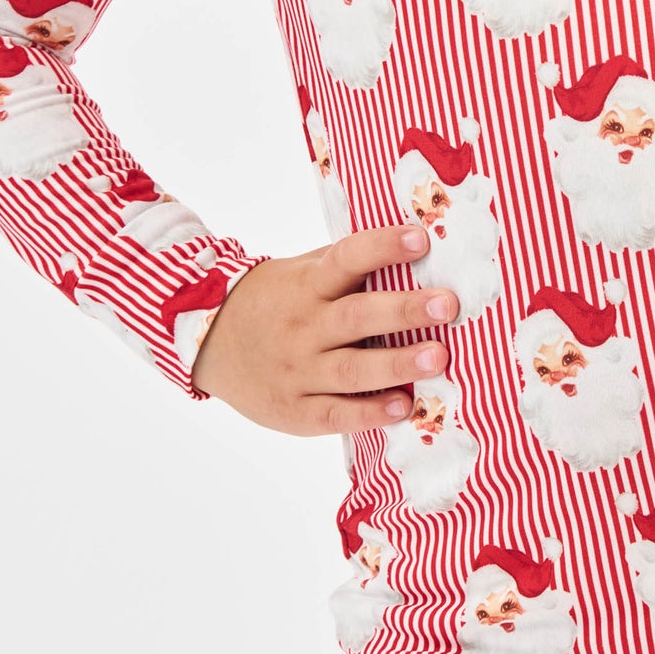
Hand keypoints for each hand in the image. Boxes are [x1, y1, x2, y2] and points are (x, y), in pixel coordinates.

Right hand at [189, 224, 459, 433]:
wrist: (207, 342)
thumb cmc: (276, 302)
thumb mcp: (301, 273)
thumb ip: (347, 268)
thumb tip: (416, 248)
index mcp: (307, 285)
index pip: (346, 259)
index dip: (382, 247)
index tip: (421, 239)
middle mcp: (303, 326)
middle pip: (357, 316)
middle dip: (404, 311)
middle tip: (447, 305)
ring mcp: (298, 371)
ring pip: (352, 369)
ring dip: (397, 364)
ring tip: (438, 357)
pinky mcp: (295, 410)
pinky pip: (335, 414)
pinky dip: (369, 413)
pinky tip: (403, 407)